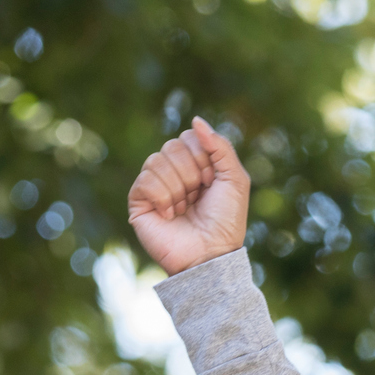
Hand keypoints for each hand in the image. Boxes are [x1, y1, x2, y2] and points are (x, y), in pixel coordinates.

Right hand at [128, 116, 249, 275]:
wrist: (211, 254)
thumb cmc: (226, 222)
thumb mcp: (235, 180)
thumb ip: (221, 147)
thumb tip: (196, 120)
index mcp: (195, 164)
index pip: (189, 137)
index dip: (204, 158)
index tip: (213, 183)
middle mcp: (173, 172)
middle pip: (173, 146)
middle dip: (192, 174)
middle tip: (198, 198)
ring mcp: (154, 185)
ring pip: (157, 160)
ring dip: (179, 188)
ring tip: (184, 209)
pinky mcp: (138, 201)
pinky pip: (145, 180)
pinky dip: (163, 197)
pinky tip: (170, 215)